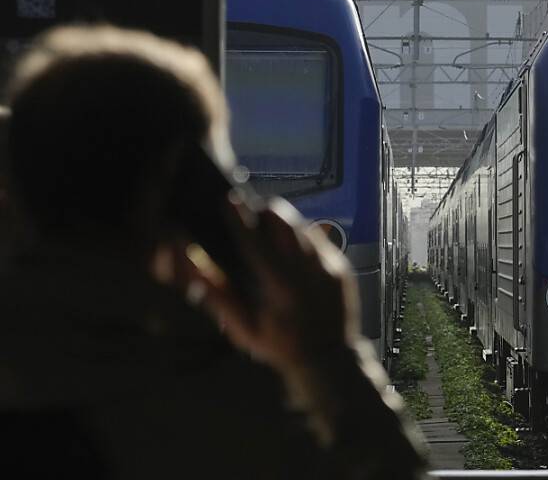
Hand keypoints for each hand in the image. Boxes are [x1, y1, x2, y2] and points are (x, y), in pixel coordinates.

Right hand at [179, 197, 357, 374]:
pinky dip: (304, 239)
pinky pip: (320, 240)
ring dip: (286, 224)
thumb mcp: (244, 329)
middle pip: (285, 222)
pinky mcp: (342, 267)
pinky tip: (294, 250)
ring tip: (272, 232)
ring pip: (303, 226)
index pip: (254, 243)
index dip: (239, 219)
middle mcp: (307, 273)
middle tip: (253, 214)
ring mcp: (329, 267)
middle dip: (266, 212)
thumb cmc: (280, 346)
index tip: (228, 199)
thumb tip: (195, 268)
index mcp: (279, 288)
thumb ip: (219, 297)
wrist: (328, 358)